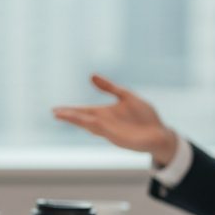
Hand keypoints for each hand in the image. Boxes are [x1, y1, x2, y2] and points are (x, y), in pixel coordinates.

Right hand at [52, 74, 178, 165]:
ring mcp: (110, 132)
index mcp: (104, 113)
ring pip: (90, 126)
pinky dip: (96, 126)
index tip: (56, 109)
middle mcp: (104, 123)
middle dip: (69, 116)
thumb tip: (91, 75)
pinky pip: (105, 131)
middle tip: (55, 113)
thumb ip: (109, 87)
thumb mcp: (126, 95)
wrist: (159, 132)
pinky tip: (88, 121)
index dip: (70, 110)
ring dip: (78, 121)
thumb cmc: (144, 115)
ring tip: (64, 116)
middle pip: (83, 119)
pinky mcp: (119, 138)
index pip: (83, 111)